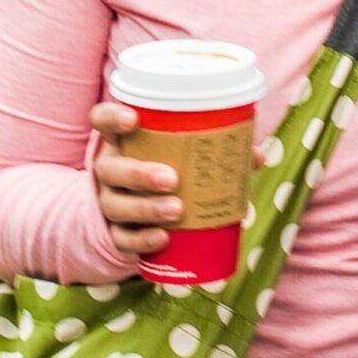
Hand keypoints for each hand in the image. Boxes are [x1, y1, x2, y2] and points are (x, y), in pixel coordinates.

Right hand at [88, 103, 272, 260]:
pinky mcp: (114, 232)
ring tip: (177, 210)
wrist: (136, 214)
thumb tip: (255, 157)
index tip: (134, 118)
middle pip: (111, 169)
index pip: (102, 120)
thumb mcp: (180, 155)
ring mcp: (109, 201)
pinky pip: (122, 238)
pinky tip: (163, 238)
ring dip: (146, 208)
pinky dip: (142, 240)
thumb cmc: (163, 169)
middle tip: (172, 178)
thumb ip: (214, 150)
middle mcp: (109, 169)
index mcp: (121, 141)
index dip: (112, 117)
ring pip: (116, 205)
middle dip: (139, 173)